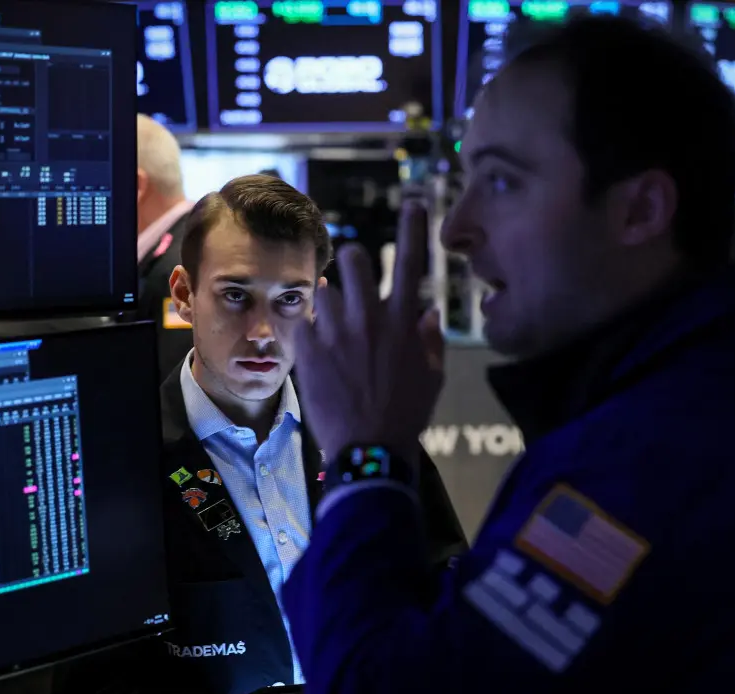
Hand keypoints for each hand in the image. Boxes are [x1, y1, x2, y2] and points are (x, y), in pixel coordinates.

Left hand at [294, 201, 443, 462]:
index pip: (411, 262)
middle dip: (352, 262)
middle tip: (351, 279)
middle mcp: (369, 318)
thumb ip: (430, 339)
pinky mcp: (308, 349)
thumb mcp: (432, 377)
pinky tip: (315, 351)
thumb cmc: (406, 414)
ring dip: (329, 303)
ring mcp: (336, 332)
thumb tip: (426, 313)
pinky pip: (302, 322)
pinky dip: (308, 331)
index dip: (414, 228)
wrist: (369, 449)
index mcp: (403, 322)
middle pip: (353, 259)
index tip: (415, 202)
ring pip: (324, 290)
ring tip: (333, 329)